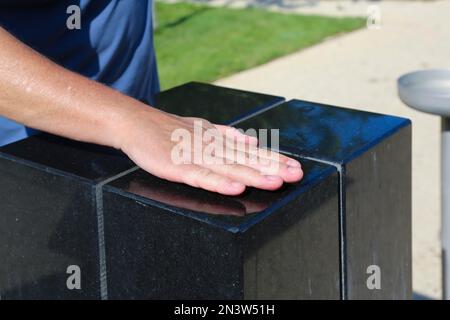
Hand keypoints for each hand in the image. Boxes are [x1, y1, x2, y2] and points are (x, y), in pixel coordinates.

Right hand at [118, 106, 302, 195]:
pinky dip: (219, 182)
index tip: (295, 166)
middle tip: (297, 175)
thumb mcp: (201, 127)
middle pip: (246, 160)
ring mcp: (195, 157)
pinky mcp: (178, 167)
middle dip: (273, 168)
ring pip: (228, 168)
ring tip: (275, 182)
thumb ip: (226, 134)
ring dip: (253, 176)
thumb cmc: (168, 128)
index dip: (274, 159)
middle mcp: (211, 146)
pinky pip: (201, 177)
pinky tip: (235, 188)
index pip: (251, 151)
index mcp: (218, 139)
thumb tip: (251, 140)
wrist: (135, 122)